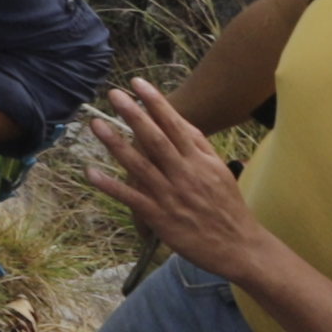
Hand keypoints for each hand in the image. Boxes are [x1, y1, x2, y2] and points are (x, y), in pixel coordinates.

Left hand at [54, 84, 265, 275]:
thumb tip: (177, 119)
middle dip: (134, 116)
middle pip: (156, 141)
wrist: (240, 247)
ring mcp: (171, 196)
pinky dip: (111, 185)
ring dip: (116, 144)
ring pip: (139, 166)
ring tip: (96, 124)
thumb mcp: (219, 170)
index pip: (175, 126)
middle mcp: (185, 175)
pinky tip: (91, 172)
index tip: (137, 83)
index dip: (156, 104)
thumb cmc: (227, 206)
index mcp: (201, 162)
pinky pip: (131, 198)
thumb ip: (198, 145)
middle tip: (113, 94)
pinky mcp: (160, 217)